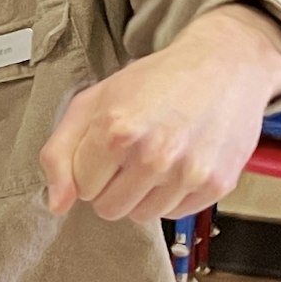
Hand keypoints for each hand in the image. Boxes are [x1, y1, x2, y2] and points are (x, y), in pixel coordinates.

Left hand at [41, 5, 280, 224]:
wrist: (223, 65)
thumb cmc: (153, 81)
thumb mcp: (92, 102)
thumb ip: (60, 153)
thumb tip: (57, 205)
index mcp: (115, 132)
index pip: (81, 188)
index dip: (90, 168)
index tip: (105, 148)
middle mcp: (154, 155)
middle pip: (109, 208)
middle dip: (111, 185)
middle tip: (129, 155)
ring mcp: (188, 173)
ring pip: (141, 216)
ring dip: (141, 194)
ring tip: (154, 158)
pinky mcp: (218, 184)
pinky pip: (176, 214)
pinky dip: (172, 196)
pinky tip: (178, 164)